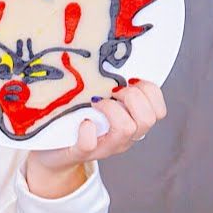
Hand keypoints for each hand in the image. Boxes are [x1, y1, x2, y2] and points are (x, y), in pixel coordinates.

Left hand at [27, 80, 166, 198]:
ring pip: (127, 129)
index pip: (159, 110)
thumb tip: (113, 58)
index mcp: (133, 124)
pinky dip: (87, 129)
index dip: (150, 91)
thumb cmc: (78, 122)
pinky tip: (83, 121)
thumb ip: (112, 88)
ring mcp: (104, 148)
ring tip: (96, 102)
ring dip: (112, 109)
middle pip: (148, 119)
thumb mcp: (102, 103)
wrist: (54, 154)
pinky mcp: (80, 152)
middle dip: (132, 97)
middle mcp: (124, 138)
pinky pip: (89, 144)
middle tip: (112, 91)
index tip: (130, 81)